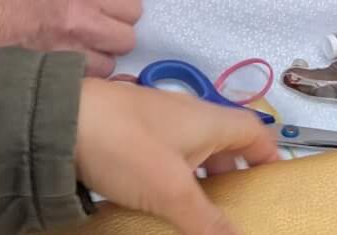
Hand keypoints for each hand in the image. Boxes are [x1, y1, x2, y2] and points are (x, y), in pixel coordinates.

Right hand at [0, 0, 141, 75]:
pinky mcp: (58, 76)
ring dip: (100, 60)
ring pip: (111, 64)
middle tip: (98, 35)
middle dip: (116, 37)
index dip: (125, 11)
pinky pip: (91, 81)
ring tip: (80, 52)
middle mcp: (81, 20)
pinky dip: (85, 77)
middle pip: (127, 38)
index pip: (134, 6)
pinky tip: (70, 67)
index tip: (113, 14)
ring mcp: (70, 52)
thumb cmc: (23, 2)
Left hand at [75, 77, 277, 234]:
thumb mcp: (170, 190)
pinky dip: (176, 180)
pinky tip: (164, 205)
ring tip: (203, 215)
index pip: (255, 131)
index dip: (269, 155)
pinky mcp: (132, 136)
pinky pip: (168, 159)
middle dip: (235, 176)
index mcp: (208, 120)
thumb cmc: (127, 147)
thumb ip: (205, 220)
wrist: (62, 122)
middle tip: (240, 211)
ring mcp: (159, 125)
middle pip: (226, 143)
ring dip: (203, 181)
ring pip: (194, 153)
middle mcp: (189, 117)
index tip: (275, 186)